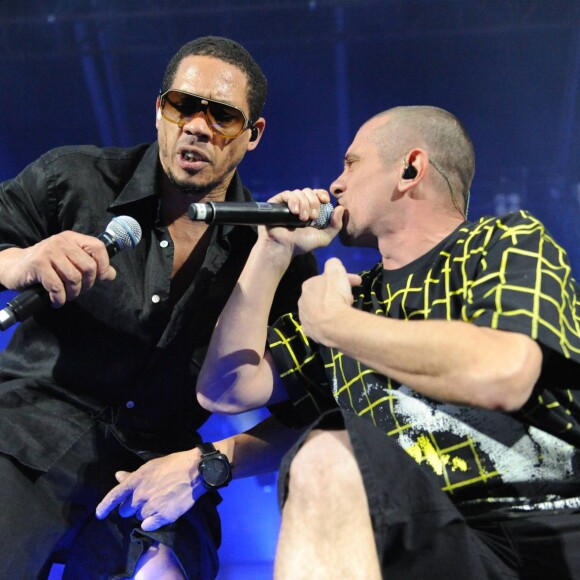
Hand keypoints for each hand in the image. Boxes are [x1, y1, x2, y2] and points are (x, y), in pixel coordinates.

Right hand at [0, 231, 115, 306]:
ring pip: (74, 278)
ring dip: (73, 293)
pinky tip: (56, 301)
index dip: (104, 265)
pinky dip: (59, 298)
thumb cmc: (47, 265)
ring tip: (67, 296)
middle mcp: (62, 242)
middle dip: (87, 284)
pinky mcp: (38, 264)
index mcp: (73, 238)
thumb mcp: (70, 261)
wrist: (15, 266)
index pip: (98, 248)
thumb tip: (111, 274)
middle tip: (79, 290)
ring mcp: (49, 251)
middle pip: (88, 267)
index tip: (100, 278)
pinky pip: (57, 286)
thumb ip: (91, 265)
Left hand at [95, 449, 204, 531]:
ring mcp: (152, 506)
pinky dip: (152, 522)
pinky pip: (148, 525)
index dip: (105, 506)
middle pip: (125, 510)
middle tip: (145, 500)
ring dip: (145, 513)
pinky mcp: (163, 516)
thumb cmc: (174, 464)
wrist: (196, 470)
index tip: (99, 514)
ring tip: (158, 503)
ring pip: (138, 517)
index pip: (114, 495)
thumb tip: (118, 476)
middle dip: (132, 507)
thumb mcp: (152, 466)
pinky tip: (160, 513)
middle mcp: (141, 494)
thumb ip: (133, 475)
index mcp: (137, 480)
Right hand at [259, 188, 343, 255]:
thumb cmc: (302, 244)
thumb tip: (341, 208)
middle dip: (313, 203)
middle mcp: (299, 204)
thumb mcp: (324, 237)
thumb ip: (336, 225)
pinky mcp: (276, 203)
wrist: (284, 248)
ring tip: (302, 219)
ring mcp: (287, 203)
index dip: (322, 194)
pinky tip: (294, 211)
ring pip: (299, 192)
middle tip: (312, 217)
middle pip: (309, 192)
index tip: (325, 201)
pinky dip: (293, 201)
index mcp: (310, 209)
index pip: (318, 193)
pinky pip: (287, 194)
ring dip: (304, 204)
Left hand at [298, 257, 361, 344]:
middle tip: (351, 296)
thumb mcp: (337, 271)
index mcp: (308, 285)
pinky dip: (327, 322)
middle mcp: (302, 301)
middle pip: (322, 294)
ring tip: (345, 311)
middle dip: (335, 293)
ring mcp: (304, 318)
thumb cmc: (335, 296)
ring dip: (331, 308)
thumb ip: (333, 264)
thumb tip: (333, 264)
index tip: (356, 282)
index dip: (342, 279)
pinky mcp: (309, 332)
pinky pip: (319, 324)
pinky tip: (336, 323)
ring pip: (320, 310)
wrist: (334, 325)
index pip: (326, 279)